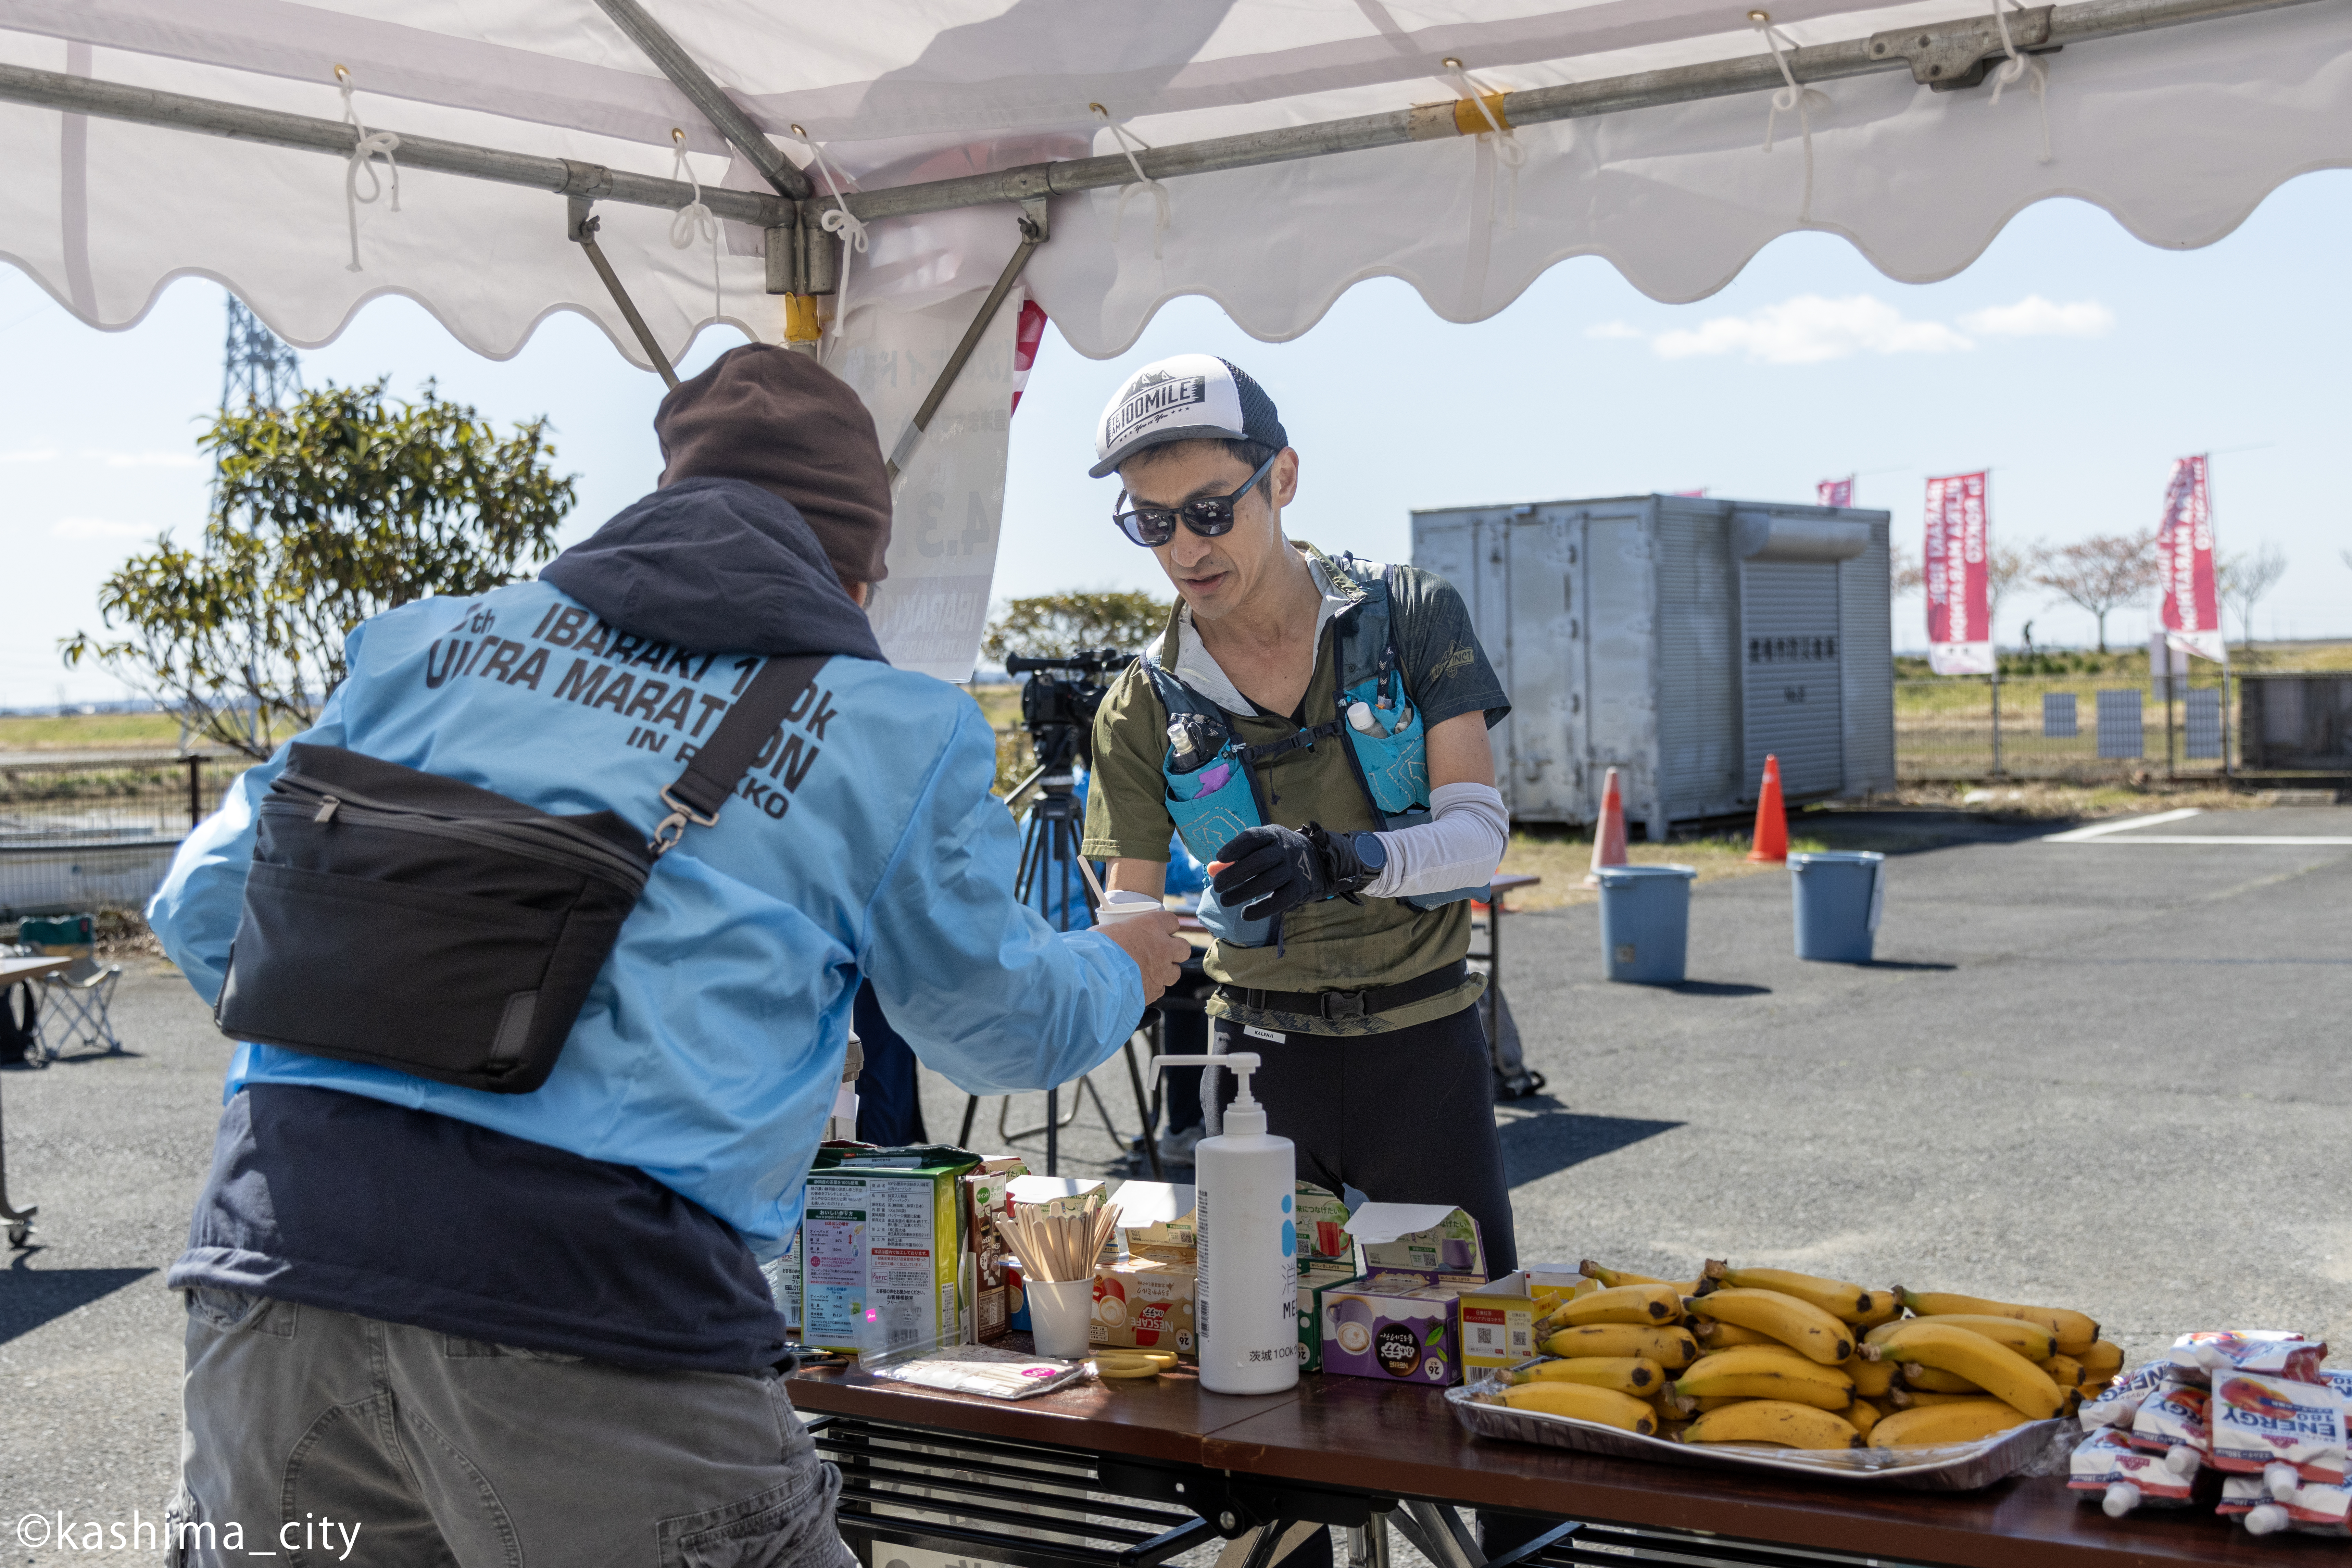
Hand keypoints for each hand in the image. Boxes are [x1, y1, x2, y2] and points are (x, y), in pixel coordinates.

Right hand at [1097, 909, 1188, 1005]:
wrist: (1093, 978)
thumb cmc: (1095, 950)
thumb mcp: (1106, 931)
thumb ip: (1120, 932)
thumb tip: (1115, 935)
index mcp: (1150, 926)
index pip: (1172, 921)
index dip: (1167, 926)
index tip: (1161, 930)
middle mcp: (1162, 948)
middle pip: (1184, 948)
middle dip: (1175, 951)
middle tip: (1162, 953)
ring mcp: (1161, 971)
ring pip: (1175, 972)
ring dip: (1165, 972)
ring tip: (1149, 972)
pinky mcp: (1154, 991)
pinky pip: (1160, 989)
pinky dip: (1153, 987)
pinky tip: (1139, 985)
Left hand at [1209, 822, 1371, 922]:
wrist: (1318, 859)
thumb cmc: (1278, 853)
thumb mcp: (1263, 845)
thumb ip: (1239, 855)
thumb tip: (1213, 869)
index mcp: (1273, 834)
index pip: (1253, 837)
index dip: (1235, 847)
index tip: (1219, 858)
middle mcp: (1286, 850)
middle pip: (1259, 861)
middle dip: (1234, 874)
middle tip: (1216, 886)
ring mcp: (1295, 869)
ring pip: (1268, 881)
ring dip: (1243, 892)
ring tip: (1224, 900)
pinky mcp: (1301, 888)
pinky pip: (1280, 900)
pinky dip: (1261, 909)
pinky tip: (1245, 914)